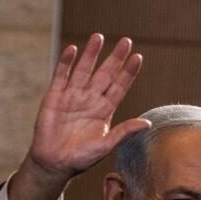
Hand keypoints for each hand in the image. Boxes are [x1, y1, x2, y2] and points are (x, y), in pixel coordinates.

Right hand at [8, 33, 149, 199]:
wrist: (53, 163)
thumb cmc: (80, 158)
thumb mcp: (105, 146)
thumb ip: (124, 132)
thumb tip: (147, 123)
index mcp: (104, 111)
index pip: (119, 87)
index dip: (128, 73)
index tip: (138, 57)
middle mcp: (90, 100)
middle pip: (105, 74)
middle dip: (115, 58)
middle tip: (126, 41)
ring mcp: (72, 96)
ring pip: (84, 70)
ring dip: (91, 54)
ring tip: (98, 36)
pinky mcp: (54, 97)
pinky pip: (61, 76)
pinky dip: (66, 63)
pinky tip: (73, 49)